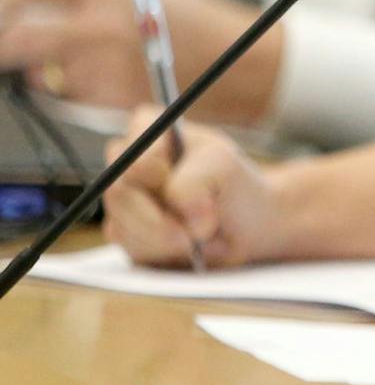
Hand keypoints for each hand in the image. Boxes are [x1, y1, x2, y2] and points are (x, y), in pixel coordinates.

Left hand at [0, 0, 282, 124]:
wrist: (238, 61)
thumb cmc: (191, 19)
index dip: (1, 0)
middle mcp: (99, 24)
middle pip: (15, 39)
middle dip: (2, 46)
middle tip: (5, 46)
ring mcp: (104, 65)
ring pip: (41, 74)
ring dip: (48, 70)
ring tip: (88, 59)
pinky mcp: (111, 98)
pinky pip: (72, 94)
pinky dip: (78, 88)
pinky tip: (111, 75)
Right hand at [102, 111, 281, 267]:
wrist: (246, 224)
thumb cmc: (233, 185)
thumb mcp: (223, 167)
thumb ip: (195, 181)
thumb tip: (179, 215)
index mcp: (149, 131)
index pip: (130, 149)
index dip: (154, 173)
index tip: (178, 184)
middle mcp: (128, 163)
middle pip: (118, 191)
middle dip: (157, 218)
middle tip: (189, 234)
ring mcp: (123, 200)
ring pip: (121, 225)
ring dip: (163, 238)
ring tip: (198, 235)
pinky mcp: (125, 233)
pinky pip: (129, 248)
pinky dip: (160, 252)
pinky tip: (183, 246)